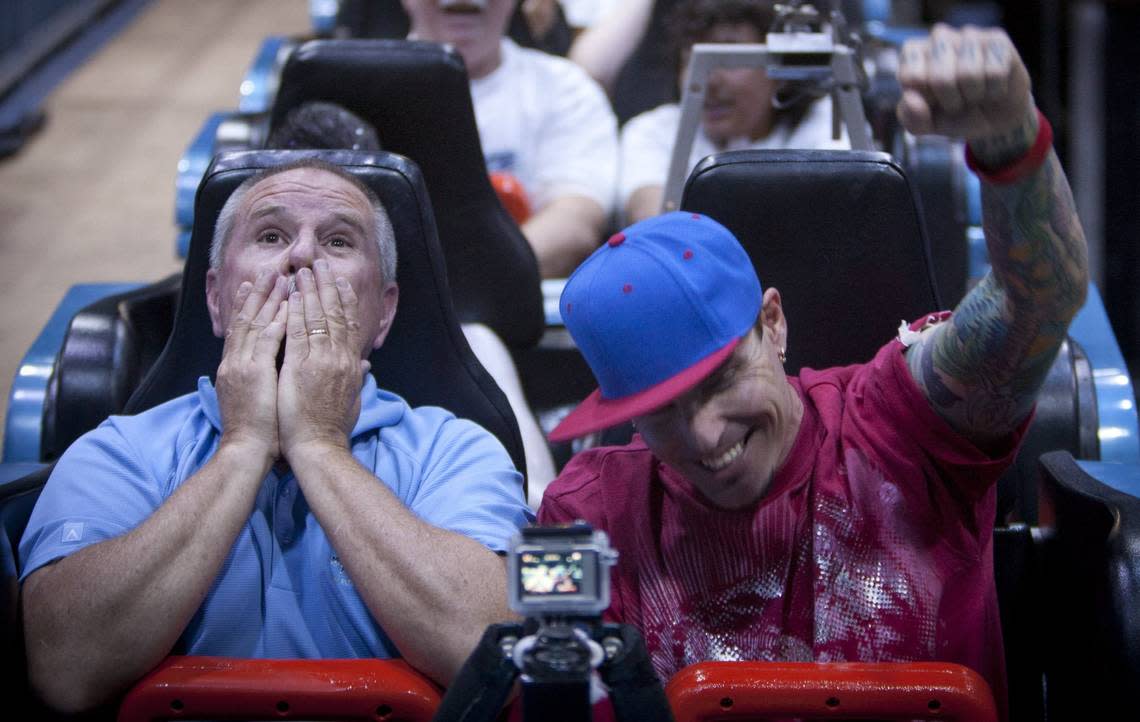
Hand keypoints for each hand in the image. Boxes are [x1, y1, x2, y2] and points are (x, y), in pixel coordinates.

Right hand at [215, 270, 287, 461]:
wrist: (245, 452)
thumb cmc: (258, 432)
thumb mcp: (258, 399)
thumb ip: (267, 379)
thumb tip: (277, 369)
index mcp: (235, 368)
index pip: (243, 330)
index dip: (250, 306)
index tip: (258, 285)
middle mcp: (234, 362)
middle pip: (245, 319)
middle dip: (258, 293)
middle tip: (269, 269)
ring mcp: (241, 366)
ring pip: (255, 323)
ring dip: (269, 299)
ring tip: (280, 276)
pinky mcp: (253, 373)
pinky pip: (266, 340)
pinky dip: (276, 321)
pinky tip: (286, 304)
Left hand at [277, 260, 370, 460]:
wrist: (319, 447)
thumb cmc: (332, 427)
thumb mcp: (352, 399)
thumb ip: (357, 379)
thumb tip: (366, 367)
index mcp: (351, 365)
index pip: (350, 325)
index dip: (345, 301)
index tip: (339, 282)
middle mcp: (340, 359)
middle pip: (336, 314)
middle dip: (327, 286)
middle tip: (320, 264)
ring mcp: (322, 361)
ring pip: (318, 318)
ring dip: (310, 291)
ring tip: (302, 271)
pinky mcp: (301, 367)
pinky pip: (298, 333)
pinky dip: (295, 312)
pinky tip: (291, 296)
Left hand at [896, 25, 1033, 146]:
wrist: (997, 117)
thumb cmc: (956, 115)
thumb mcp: (929, 125)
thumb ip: (912, 118)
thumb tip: (910, 98)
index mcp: (913, 54)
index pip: (911, 77)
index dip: (926, 99)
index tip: (933, 101)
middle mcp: (939, 38)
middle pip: (940, 77)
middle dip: (951, 101)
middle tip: (957, 101)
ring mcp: (969, 35)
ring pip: (969, 73)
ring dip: (973, 95)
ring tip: (975, 93)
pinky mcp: (997, 39)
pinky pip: (995, 72)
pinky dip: (994, 90)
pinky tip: (993, 86)